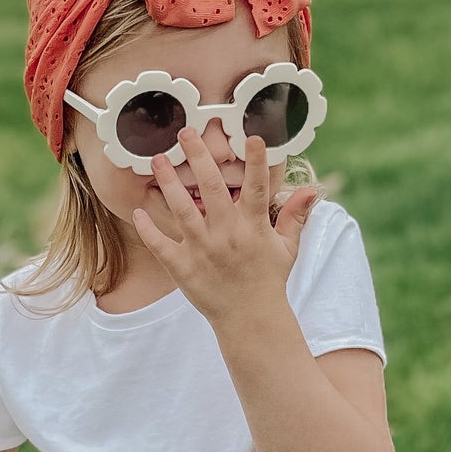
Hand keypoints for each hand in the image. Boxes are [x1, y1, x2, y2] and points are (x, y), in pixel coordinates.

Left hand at [131, 127, 317, 325]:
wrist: (250, 319)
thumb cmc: (268, 280)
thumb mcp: (287, 248)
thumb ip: (294, 216)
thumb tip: (312, 190)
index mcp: (253, 227)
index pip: (256, 188)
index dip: (256, 162)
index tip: (251, 137)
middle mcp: (227, 235)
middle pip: (211, 188)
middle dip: (198, 157)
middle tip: (186, 132)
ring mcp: (203, 251)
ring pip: (182, 210)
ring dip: (168, 183)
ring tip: (158, 160)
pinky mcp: (183, 268)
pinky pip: (161, 245)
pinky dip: (148, 228)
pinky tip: (138, 210)